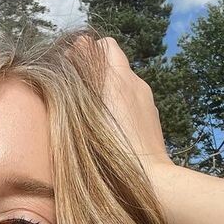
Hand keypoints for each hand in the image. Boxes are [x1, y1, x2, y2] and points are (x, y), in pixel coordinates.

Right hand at [71, 36, 174, 177]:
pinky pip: (133, 102)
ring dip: (108, 91)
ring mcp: (148, 102)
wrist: (151, 179)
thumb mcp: (88, 111)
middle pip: (114, 63)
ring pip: (124, 84)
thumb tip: (82, 44)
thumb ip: (84, 74)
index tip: (71, 70)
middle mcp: (137, 84)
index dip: (86, 52)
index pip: (105, 45)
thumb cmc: (112, 150)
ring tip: (94, 115)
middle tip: (79, 92)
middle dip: (96, 70)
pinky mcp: (153, 118)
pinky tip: (112, 129)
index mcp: (120, 78)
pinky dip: (121, 106)